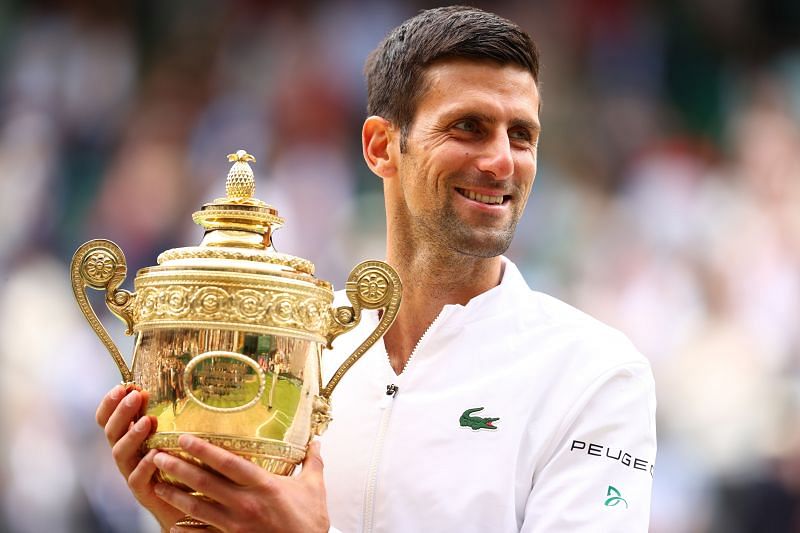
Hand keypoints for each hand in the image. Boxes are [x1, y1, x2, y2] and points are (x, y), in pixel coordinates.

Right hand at [96, 385, 185, 528]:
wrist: (184, 503)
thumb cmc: (178, 463)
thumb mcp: (169, 435)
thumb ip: (164, 416)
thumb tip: (175, 384)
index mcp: (127, 438)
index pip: (107, 418)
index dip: (109, 403)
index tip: (122, 386)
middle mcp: (125, 454)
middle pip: (111, 432)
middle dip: (121, 412)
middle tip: (135, 396)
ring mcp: (131, 473)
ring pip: (120, 453)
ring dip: (132, 435)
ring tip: (147, 421)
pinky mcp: (143, 492)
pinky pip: (137, 479)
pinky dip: (144, 466)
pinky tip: (154, 454)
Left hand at [153, 435, 329, 532]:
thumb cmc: (310, 522)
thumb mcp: (314, 488)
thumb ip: (313, 463)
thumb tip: (317, 442)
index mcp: (264, 485)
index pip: (227, 462)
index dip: (204, 449)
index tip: (183, 437)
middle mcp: (245, 503)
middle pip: (205, 482)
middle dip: (179, 467)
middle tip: (157, 455)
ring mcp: (236, 525)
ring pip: (198, 507)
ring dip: (175, 494)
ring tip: (156, 484)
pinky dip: (186, 530)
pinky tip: (172, 524)